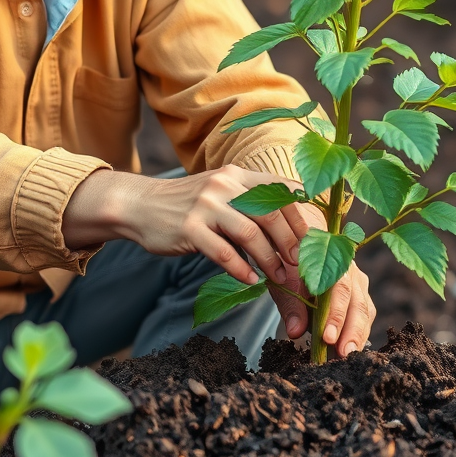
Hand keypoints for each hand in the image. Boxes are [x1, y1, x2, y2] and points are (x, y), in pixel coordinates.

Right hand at [63, 166, 375, 352]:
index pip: (282, 191)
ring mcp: (206, 205)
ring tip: (279, 281)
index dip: (303, 218)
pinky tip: (250, 282)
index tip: (316, 245)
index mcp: (237, 175)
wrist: (139, 204)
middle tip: (302, 269)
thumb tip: (291, 229)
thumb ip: (250, 203)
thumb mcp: (220, 193)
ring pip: (251, 234)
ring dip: (271, 261)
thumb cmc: (188, 206)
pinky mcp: (190, 228)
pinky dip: (242, 270)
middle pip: (272, 214)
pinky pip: (224, 253)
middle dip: (292, 245)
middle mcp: (225, 184)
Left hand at [266, 246, 374, 355]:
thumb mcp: (284, 281)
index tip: (327, 338)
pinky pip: (365, 315)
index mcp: (332, 262)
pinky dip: (360, 333)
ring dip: (358, 335)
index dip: (335, 315)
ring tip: (349, 356)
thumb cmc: (292, 265)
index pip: (338, 290)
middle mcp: (350, 271)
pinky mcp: (361, 295)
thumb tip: (295, 332)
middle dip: (351, 331)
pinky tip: (353, 349)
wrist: (302, 247)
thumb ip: (291, 306)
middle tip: (344, 353)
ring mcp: (359, 283)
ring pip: (364, 310)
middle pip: (357, 303)